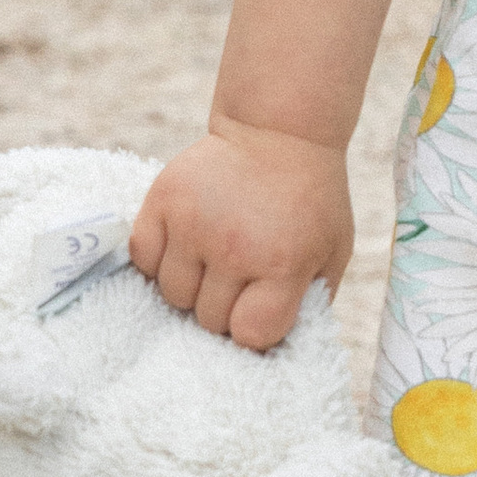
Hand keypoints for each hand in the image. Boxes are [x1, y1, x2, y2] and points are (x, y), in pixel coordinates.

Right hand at [129, 120, 355, 353]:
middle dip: (223, 309)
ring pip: (172, 295)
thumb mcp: (332, 251)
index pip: (250, 333)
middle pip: (208, 319)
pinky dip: (160, 261)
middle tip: (238, 280)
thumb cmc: (311, 199)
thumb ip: (311, 301)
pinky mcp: (163, 200)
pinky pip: (144, 259)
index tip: (259, 311)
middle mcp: (235, 246)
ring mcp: (194, 223)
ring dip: (191, 288)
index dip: (254, 330)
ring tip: (213, 261)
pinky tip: (185, 246)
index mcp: (283, 262)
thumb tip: (278, 347)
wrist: (280, 130)